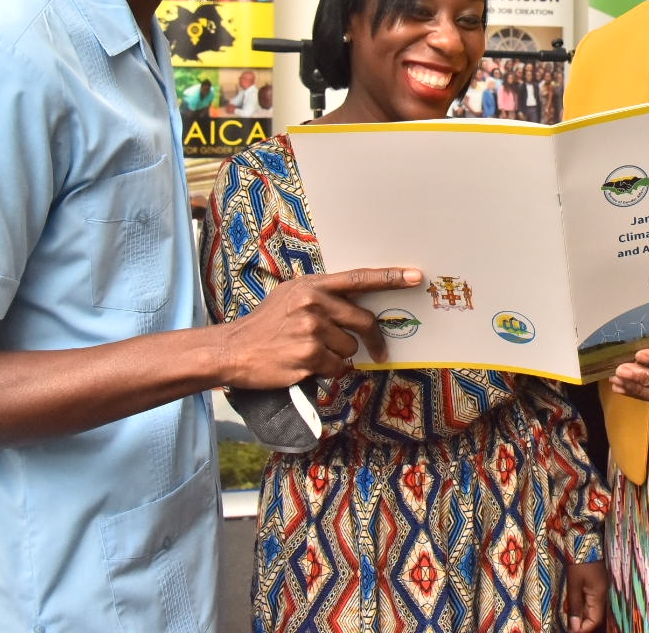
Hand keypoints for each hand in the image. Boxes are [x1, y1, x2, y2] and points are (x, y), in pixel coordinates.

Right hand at [220, 267, 420, 387]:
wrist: (232, 350)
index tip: (416, 276)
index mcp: (311, 285)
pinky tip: (307, 366)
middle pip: (363, 321)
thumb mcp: (290, 296)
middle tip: (380, 351)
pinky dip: (330, 371)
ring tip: (312, 353)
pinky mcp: (308, 356)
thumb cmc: (265, 325)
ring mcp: (311, 330)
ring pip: (351, 348)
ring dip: (340, 356)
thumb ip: (321, 296)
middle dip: (372, 338)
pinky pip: (339, 367)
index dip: (389, 277)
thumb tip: (356, 304)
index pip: (357, 278)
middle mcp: (313, 303)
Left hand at [563, 559, 607, 631]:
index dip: (583, 629)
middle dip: (582, 624)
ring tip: (570, 619)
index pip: (594, 621)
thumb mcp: (574, 583)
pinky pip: (593, 600)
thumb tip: (575, 627)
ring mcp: (602, 588)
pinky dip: (585, 606)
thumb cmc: (579, 560)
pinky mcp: (599, 583)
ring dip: (584, 616)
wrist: (586, 539)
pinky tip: (576, 606)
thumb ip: (575, 605)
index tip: (570, 631)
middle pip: (595, 616)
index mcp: (599, 595)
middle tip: (568, 626)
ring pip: (594, 609)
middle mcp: (604, 594)